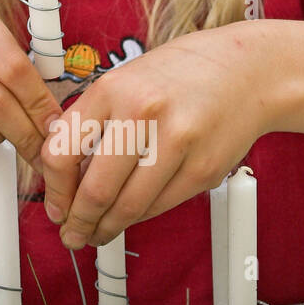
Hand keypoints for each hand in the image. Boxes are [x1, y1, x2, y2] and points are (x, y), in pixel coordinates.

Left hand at [38, 22, 271, 247]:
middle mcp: (144, 113)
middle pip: (95, 190)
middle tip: (73, 233)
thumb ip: (94, 122)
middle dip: (78, 222)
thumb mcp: (127, 81)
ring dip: (107, 228)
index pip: (61, 153)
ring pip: (128, 206)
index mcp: (113, 89)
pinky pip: (160, 206)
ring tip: (98, 233)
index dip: (54, 191)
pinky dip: (140, 216)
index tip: (56, 206)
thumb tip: (66, 176)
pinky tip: (132, 215)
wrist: (249, 71)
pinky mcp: (204, 169)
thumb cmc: (184, 74)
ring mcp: (178, 143)